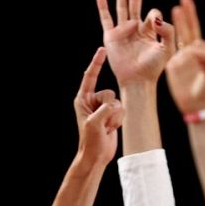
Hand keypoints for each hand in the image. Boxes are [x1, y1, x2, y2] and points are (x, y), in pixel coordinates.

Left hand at [75, 48, 123, 167]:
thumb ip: (104, 109)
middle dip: (109, 108)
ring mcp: (103, 107)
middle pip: (109, 92)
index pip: (90, 76)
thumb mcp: (94, 123)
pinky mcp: (112, 114)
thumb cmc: (90, 141)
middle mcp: (93, 101)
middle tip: (103, 123)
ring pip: (117, 101)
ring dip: (114, 116)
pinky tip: (111, 128)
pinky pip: (122, 109)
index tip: (102, 50)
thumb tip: (113, 104)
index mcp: (82, 99)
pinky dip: (119, 120)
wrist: (97, 155)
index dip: (96, 63)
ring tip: (107, 127)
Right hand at [97, 0, 175, 87]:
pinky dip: (103, 8)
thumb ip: (169, 31)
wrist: (138, 81)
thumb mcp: (168, 48)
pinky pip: (106, 19)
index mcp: (150, 31)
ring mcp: (123, 32)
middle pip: (135, 2)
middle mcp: (135, 29)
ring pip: (121, 7)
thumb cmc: (154, 68)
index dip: (155, 16)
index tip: (156, 27)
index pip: (153, 13)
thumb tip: (157, 17)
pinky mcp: (112, 37)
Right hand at [167, 0, 204, 112]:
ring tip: (174, 9)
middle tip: (183, 0)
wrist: (198, 106)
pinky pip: (169, 51)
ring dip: (177, 24)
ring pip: (178, 38)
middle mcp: (192, 52)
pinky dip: (166, 41)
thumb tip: (194, 45)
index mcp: (203, 52)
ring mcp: (182, 59)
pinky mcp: (173, 66)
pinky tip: (160, 30)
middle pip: (188, 30)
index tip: (184, 7)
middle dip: (185, 16)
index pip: (196, 32)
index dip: (191, 19)